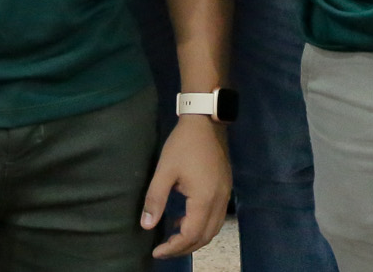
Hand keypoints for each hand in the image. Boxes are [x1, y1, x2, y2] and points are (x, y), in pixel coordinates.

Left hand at [142, 114, 230, 257]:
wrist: (206, 121)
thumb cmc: (183, 144)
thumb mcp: (164, 170)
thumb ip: (155, 199)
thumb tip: (146, 225)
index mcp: (204, 199)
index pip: (190, 235)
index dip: (173, 247)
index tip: (157, 251)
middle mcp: (219, 201)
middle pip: (204, 237)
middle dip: (183, 248)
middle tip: (164, 249)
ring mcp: (225, 195)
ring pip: (212, 229)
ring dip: (194, 239)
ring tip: (173, 237)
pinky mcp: (225, 189)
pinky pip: (216, 218)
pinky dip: (201, 226)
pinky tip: (185, 219)